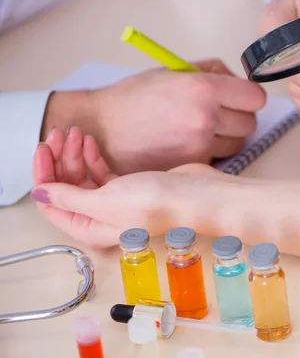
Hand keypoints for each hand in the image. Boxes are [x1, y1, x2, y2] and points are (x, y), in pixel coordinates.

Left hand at [31, 126, 227, 247]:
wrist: (197, 195)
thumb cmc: (158, 204)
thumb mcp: (105, 202)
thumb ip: (69, 198)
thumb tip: (40, 194)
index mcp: (90, 229)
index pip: (52, 205)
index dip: (44, 176)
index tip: (44, 150)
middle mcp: (100, 219)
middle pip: (66, 189)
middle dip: (59, 161)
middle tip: (58, 135)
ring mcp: (115, 202)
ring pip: (83, 178)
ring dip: (74, 155)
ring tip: (74, 133)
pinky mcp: (129, 187)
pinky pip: (100, 173)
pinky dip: (91, 157)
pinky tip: (89, 142)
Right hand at [41, 59, 265, 173]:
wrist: (102, 130)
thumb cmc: (134, 98)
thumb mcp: (173, 71)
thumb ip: (211, 72)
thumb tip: (238, 79)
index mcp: (204, 88)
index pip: (256, 97)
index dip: (248, 97)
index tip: (240, 98)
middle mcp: (205, 118)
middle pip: (250, 123)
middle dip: (238, 117)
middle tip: (219, 114)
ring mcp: (200, 146)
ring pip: (237, 144)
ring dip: (226, 138)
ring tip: (199, 129)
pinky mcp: (192, 166)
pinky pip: (217, 158)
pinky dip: (209, 152)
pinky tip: (187, 144)